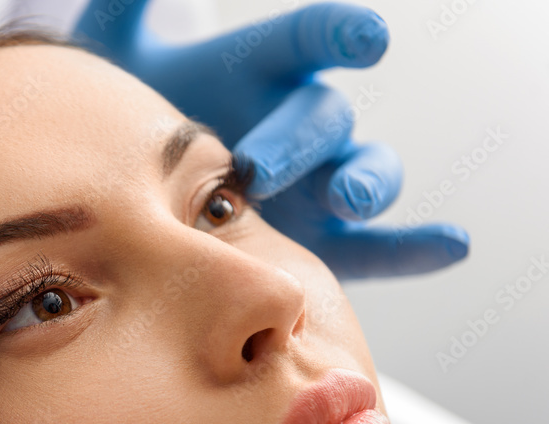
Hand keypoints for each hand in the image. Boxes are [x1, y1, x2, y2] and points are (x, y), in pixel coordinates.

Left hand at [75, 1, 468, 278]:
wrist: (146, 188)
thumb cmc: (140, 114)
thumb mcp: (125, 64)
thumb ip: (126, 15)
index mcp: (259, 70)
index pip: (303, 40)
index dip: (336, 34)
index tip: (364, 38)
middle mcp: (299, 121)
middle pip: (322, 118)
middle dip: (296, 140)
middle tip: (255, 166)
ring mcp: (317, 181)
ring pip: (369, 171)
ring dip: (368, 183)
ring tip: (348, 199)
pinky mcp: (325, 237)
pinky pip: (380, 246)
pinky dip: (416, 246)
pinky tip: (452, 243)